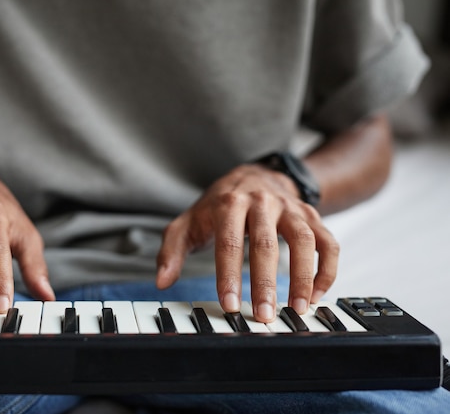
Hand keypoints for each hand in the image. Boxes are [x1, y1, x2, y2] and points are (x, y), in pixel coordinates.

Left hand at [156, 163, 338, 321]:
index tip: (230, 304)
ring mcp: (289, 208)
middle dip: (265, 283)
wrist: (255, 175)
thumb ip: (171, 250)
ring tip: (298, 309)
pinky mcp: (310, 216)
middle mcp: (261, 202)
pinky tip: (317, 294)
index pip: (228, 242)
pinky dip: (326, 269)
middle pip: (266, 244)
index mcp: (228, 203)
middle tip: (263, 315)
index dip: (229, 275)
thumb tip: (162, 281)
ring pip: (303, 241)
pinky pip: (327, 242)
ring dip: (303, 277)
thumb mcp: (188, 222)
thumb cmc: (218, 205)